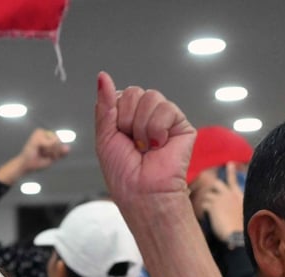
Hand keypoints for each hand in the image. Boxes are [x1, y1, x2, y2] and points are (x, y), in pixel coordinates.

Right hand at [0, 128, 69, 183]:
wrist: (27, 166)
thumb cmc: (38, 162)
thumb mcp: (53, 157)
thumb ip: (61, 152)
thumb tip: (68, 148)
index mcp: (47, 136)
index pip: (60, 142)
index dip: (57, 151)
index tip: (48, 156)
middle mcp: (43, 132)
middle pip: (59, 141)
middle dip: (54, 151)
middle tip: (44, 155)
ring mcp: (40, 132)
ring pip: (55, 142)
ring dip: (50, 151)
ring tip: (41, 153)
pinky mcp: (37, 135)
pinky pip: (50, 143)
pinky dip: (47, 150)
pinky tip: (39, 150)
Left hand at [94, 72, 194, 205]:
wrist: (142, 192)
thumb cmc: (123, 173)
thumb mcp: (104, 137)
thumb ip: (104, 105)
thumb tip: (103, 76)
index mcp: (126, 118)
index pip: (118, 95)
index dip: (114, 115)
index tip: (117, 136)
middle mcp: (145, 116)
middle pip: (133, 92)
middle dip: (126, 120)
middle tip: (132, 144)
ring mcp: (164, 119)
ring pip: (150, 97)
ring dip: (141, 127)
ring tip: (145, 147)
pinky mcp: (181, 125)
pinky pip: (166, 108)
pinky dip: (157, 129)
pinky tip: (159, 146)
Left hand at [193, 162, 244, 241]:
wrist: (238, 233)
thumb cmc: (244, 226)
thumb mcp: (245, 212)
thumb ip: (238, 206)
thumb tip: (232, 209)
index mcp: (239, 195)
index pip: (233, 180)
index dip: (231, 171)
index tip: (229, 163)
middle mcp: (228, 194)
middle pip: (217, 184)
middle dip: (213, 189)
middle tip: (212, 197)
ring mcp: (219, 198)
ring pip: (208, 195)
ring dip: (208, 202)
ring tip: (212, 213)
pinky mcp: (212, 206)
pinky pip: (204, 204)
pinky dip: (205, 209)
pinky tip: (209, 217)